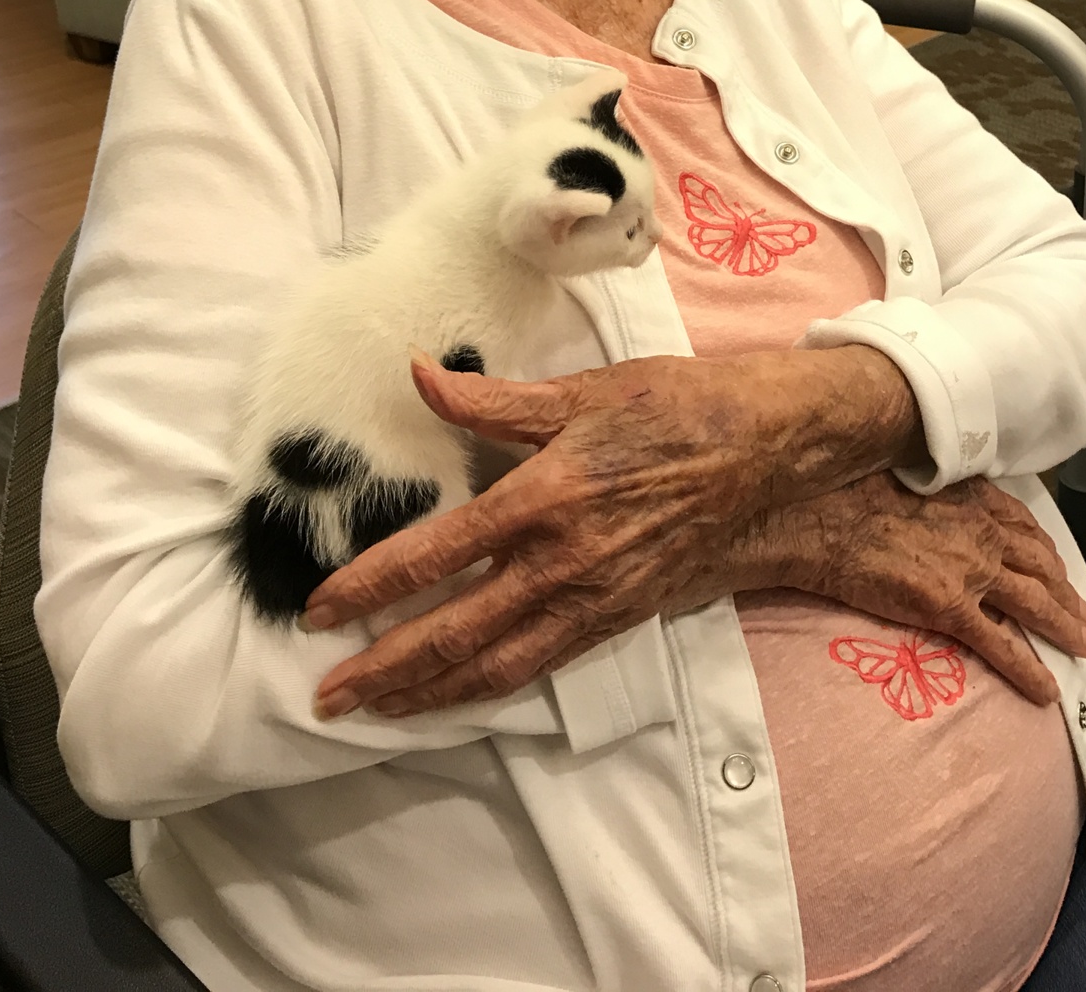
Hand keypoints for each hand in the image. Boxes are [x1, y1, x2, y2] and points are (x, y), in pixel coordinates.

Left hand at [306, 342, 920, 718]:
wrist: (764, 448)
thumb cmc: (672, 406)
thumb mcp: (580, 390)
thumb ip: (490, 398)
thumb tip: (417, 375)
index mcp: (545, 497)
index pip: (437, 553)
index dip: (373, 585)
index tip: (321, 609)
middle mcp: (563, 562)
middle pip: (457, 632)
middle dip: (387, 671)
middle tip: (327, 697)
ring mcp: (594, 598)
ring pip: (498, 664)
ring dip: (432, 692)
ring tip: (378, 711)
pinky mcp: (620, 615)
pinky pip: (544, 663)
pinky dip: (492, 686)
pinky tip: (460, 692)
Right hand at [767, 471, 1085, 704]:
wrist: (826, 520)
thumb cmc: (852, 492)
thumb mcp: (907, 475)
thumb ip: (938, 492)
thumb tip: (939, 501)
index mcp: (971, 498)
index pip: (1024, 526)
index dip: (1045, 549)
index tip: (1055, 563)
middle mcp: (981, 533)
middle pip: (1040, 566)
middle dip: (1066, 591)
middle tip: (1083, 610)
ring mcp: (971, 572)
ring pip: (1035, 604)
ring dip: (1065, 627)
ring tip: (1084, 645)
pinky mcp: (952, 608)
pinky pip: (1003, 646)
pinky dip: (1029, 671)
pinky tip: (1048, 690)